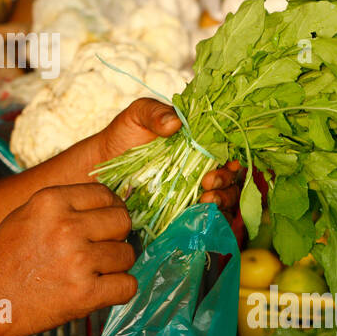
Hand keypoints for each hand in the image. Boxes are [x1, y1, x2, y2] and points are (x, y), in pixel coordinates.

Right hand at [0, 183, 136, 335]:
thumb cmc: (5, 260)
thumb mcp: (25, 215)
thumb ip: (61, 206)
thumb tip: (105, 204)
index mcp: (51, 201)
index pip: (104, 194)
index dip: (110, 208)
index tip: (107, 222)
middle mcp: (67, 226)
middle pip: (122, 220)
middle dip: (118, 234)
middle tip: (104, 247)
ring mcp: (78, 261)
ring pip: (127, 254)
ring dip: (117, 264)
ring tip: (96, 271)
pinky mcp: (85, 294)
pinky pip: (128, 286)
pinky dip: (120, 290)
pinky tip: (104, 289)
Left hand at [96, 98, 242, 212]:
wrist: (101, 166)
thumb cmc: (123, 136)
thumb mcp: (137, 116)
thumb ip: (155, 112)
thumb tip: (175, 123)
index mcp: (201, 147)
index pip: (230, 155)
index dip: (235, 162)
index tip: (226, 165)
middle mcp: (203, 172)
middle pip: (231, 182)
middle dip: (227, 185)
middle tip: (209, 185)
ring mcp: (193, 196)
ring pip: (224, 205)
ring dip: (223, 205)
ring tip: (206, 201)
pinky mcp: (182, 217)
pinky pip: (205, 223)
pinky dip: (210, 223)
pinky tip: (199, 219)